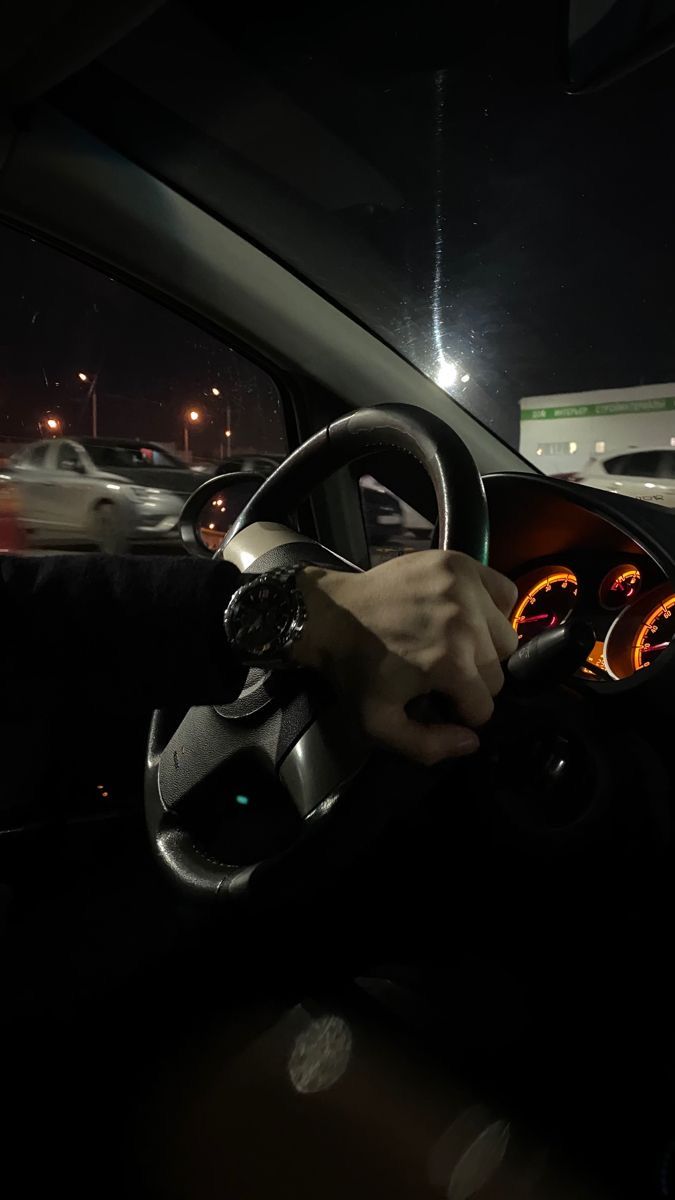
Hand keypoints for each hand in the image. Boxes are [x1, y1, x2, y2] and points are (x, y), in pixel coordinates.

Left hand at [292, 551, 517, 764]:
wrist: (330, 614)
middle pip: (498, 672)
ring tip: (452, 643)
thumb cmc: (355, 669)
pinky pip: (504, 592)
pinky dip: (492, 608)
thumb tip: (472, 741)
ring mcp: (465, 588)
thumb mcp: (378, 723)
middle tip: (441, 672)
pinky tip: (465, 615)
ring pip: (505, 635)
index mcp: (451, 664)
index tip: (439, 699)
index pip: (485, 706)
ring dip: (485, 647)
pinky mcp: (460, 563)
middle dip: (473, 681)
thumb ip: (427, 747)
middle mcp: (466, 624)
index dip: (461, 710)